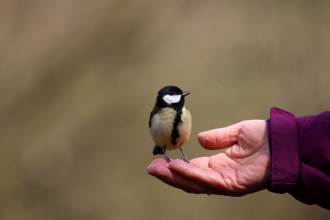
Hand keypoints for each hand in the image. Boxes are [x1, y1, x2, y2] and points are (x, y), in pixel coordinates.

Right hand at [146, 120, 270, 195]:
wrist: (284, 141)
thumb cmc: (264, 137)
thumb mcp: (236, 133)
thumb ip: (218, 137)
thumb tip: (199, 139)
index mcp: (219, 165)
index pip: (193, 169)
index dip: (176, 166)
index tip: (159, 160)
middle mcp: (220, 176)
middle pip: (189, 179)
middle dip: (169, 174)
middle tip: (151, 167)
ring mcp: (226, 182)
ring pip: (194, 183)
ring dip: (174, 176)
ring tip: (157, 168)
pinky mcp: (233, 184)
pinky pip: (207, 180)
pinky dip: (190, 175)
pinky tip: (176, 167)